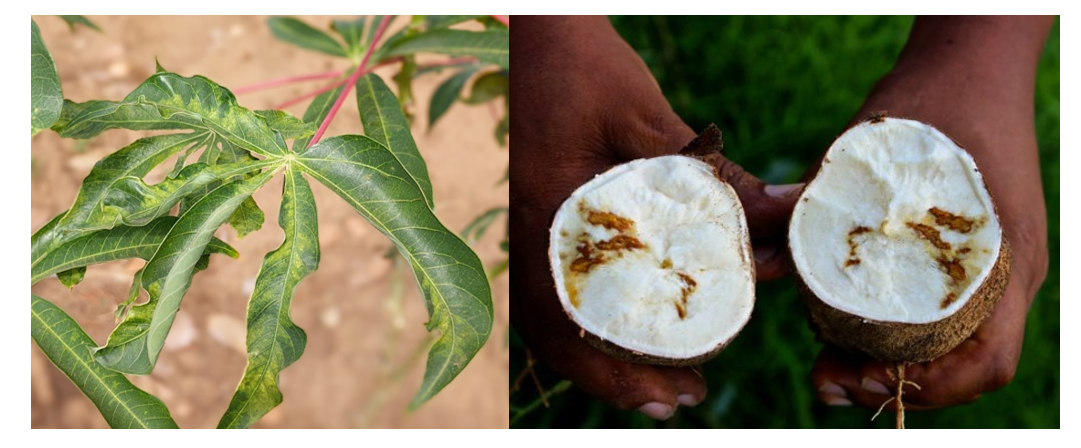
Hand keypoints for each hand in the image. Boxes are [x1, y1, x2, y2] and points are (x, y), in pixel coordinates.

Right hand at [511, 16, 800, 419]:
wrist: (530, 34)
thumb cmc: (580, 69)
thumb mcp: (650, 121)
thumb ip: (711, 176)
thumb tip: (786, 214)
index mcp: (543, 226)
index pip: (570, 329)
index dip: (619, 374)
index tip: (676, 396)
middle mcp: (525, 241)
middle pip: (559, 339)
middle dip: (616, 379)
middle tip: (678, 401)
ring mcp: (522, 232)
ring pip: (553, 320)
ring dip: (600, 356)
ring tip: (654, 380)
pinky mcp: (531, 219)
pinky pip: (551, 289)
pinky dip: (586, 319)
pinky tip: (622, 323)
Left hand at [811, 16, 1053, 409]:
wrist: (971, 65)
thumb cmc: (928, 104)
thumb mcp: (869, 154)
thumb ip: (823, 205)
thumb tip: (762, 250)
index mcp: (1002, 258)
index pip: (986, 361)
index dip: (926, 386)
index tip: (858, 376)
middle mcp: (1011, 274)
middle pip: (971, 367)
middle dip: (899, 384)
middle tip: (829, 378)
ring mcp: (1002, 269)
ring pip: (961, 347)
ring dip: (901, 365)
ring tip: (832, 364)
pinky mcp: (983, 259)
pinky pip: (956, 318)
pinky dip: (910, 336)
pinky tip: (856, 328)